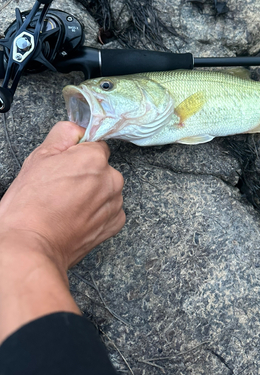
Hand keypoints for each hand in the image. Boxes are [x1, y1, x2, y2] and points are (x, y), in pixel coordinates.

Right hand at [0, 121, 124, 269]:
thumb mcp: (38, 157)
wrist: (31, 246)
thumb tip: (77, 128)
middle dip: (87, 175)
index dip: (77, 156)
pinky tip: (77, 218)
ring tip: (66, 207)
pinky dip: (98, 213)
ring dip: (93, 194)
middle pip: (102, 168)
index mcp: (94, 158)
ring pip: (106, 189)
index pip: (94, 146)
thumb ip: (64, 134)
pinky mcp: (115, 224)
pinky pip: (110, 210)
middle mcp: (111, 178)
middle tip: (61, 190)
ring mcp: (115, 203)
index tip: (64, 168)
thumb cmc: (30, 205)